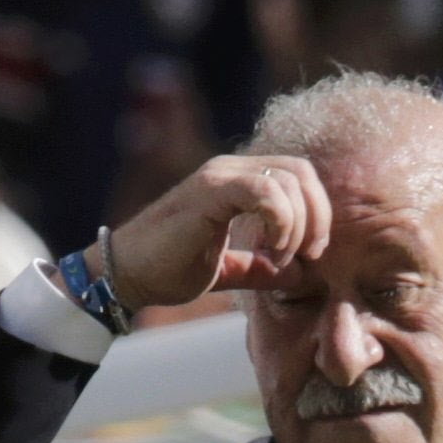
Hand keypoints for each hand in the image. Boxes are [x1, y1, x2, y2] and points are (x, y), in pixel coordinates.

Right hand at [105, 153, 332, 309]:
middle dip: (316, 218)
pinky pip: (265, 191)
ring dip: (298, 224)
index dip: (316, 213)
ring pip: (289, 179)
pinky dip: (281, 222)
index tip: (308, 255)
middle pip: (301, 172)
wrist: (125, 273)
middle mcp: (232, 168)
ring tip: (281, 258)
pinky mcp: (211, 190)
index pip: (298, 176)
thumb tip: (300, 274)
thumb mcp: (227, 270)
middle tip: (306, 256)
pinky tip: (271, 251)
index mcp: (238, 180)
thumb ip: (261, 267)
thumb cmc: (168, 270)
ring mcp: (220, 175)